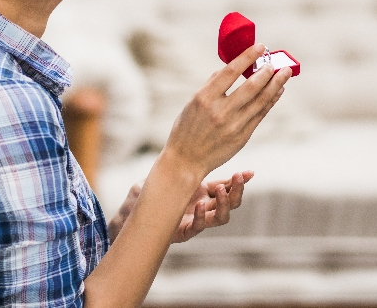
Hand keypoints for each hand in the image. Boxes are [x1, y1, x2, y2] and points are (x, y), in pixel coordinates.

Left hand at [108, 171, 254, 243]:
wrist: (126, 216)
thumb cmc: (144, 193)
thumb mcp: (162, 174)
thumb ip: (178, 164)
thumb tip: (190, 143)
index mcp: (199, 191)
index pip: (225, 186)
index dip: (239, 181)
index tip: (250, 172)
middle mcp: (200, 206)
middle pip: (229, 203)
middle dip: (237, 192)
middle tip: (239, 178)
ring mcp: (193, 220)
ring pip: (220, 217)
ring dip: (224, 205)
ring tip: (220, 190)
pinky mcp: (182, 232)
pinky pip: (197, 227)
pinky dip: (200, 217)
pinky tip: (198, 206)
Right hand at [162, 44, 289, 181]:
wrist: (186, 160)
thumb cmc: (187, 128)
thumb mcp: (193, 102)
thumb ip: (213, 84)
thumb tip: (232, 67)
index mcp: (204, 98)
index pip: (231, 71)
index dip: (248, 57)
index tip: (260, 47)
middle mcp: (220, 111)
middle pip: (251, 87)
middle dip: (268, 72)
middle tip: (276, 62)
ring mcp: (233, 125)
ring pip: (260, 101)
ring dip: (276, 85)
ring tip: (285, 73)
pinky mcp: (242, 137)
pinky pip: (261, 114)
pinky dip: (271, 101)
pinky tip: (277, 91)